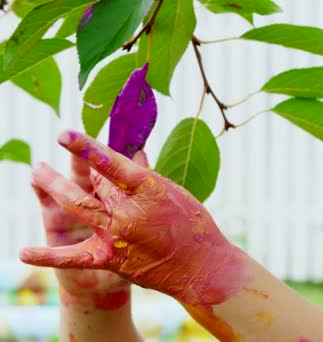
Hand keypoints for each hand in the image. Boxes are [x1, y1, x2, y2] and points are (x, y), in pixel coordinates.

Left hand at [20, 131, 247, 309]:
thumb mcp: (174, 193)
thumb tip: (131, 154)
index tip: (64, 134)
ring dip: (54, 188)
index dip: (85, 147)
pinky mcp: (110, 258)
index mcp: (148, 189)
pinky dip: (48, 256)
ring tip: (36, 172)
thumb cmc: (194, 225)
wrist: (201, 267)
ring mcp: (117, 235)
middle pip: (94, 182)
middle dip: (81, 169)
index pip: (111, 162)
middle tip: (68, 159)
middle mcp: (128, 210)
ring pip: (77, 206)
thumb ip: (146, 176)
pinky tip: (24, 252)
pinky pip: (74, 256)